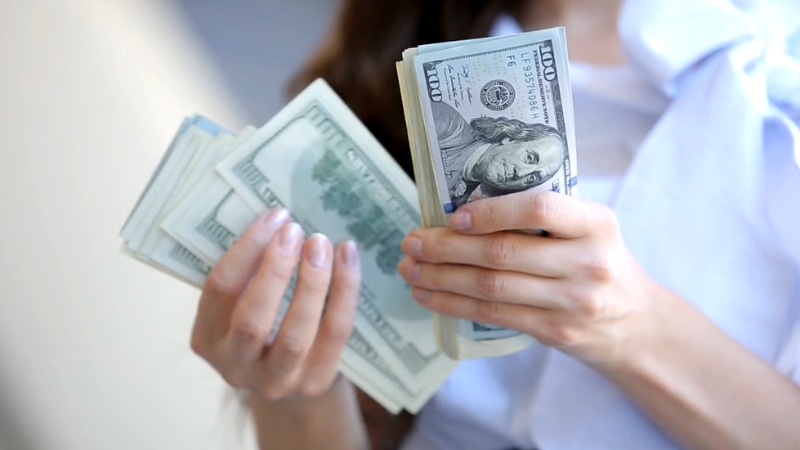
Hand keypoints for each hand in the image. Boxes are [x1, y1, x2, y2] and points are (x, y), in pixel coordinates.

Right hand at [190, 207, 360, 400]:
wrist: (289, 379)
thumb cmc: (262, 324)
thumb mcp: (240, 303)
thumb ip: (248, 271)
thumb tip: (278, 218)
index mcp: (207, 339)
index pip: (220, 290)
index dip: (247, 249)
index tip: (274, 217)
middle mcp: (235, 367)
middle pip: (252, 320)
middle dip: (275, 270)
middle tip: (295, 231)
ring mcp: (275, 381)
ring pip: (295, 334)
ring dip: (312, 283)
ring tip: (322, 244)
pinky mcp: (314, 384)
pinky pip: (334, 334)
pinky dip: (345, 292)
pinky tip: (348, 257)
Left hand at [397, 191, 661, 367]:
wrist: (637, 325)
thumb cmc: (601, 263)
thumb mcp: (592, 229)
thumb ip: (547, 215)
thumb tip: (467, 204)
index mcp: (596, 223)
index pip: (540, 209)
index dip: (492, 212)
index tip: (454, 216)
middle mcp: (587, 262)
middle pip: (503, 253)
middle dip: (447, 247)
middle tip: (412, 241)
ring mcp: (571, 301)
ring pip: (491, 287)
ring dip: (441, 277)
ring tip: (410, 269)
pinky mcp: (555, 331)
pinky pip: (494, 315)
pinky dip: (454, 303)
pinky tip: (429, 294)